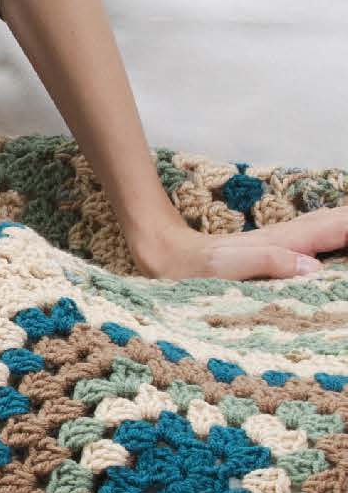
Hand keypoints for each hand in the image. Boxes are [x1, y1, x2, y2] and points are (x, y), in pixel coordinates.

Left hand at [128, 205, 347, 281]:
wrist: (163, 257)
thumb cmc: (193, 266)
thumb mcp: (227, 266)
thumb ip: (268, 261)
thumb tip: (313, 268)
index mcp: (281, 242)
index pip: (331, 228)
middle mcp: (284, 240)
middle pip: (330, 224)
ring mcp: (277, 245)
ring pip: (321, 229)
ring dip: (341, 226)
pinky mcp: (268, 253)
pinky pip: (310, 240)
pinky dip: (328, 235)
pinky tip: (329, 241)